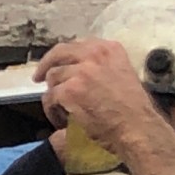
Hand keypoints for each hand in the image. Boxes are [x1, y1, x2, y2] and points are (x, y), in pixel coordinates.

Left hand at [33, 39, 158, 149]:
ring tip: (62, 110)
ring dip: (54, 95)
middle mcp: (94, 55)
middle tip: (38, 77)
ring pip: (52, 77)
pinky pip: (50, 98)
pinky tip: (62, 120)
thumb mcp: (123, 74)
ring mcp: (80, 72)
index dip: (64, 56)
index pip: (77, 45)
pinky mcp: (69, 90)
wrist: (137, 128)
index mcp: (109, 49)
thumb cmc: (134, 110)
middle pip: (59, 52)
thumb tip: (79, 69)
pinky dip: (52, 111)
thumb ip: (102, 66)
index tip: (57, 63)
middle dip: (46, 65)